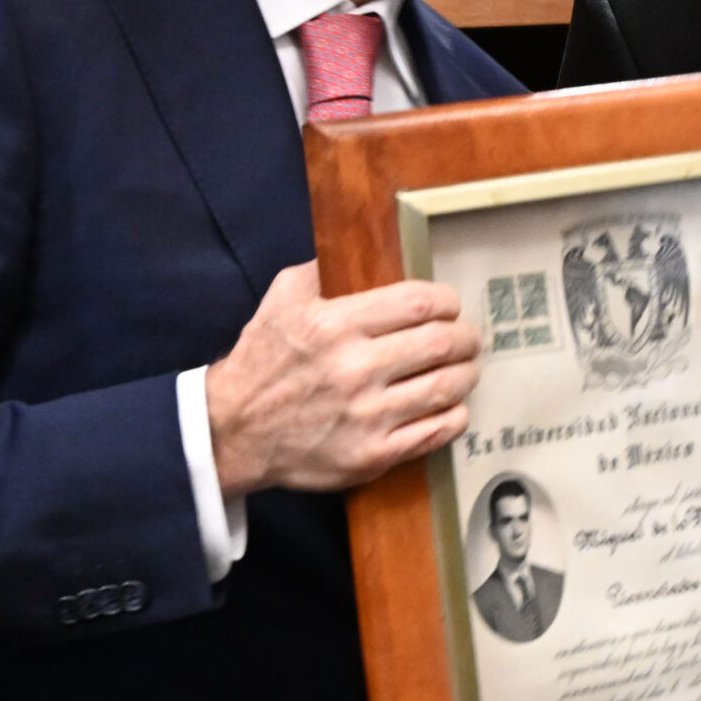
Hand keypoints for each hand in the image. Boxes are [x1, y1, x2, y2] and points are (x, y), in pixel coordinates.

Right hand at [206, 262, 483, 500]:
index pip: (418, 304)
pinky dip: (455, 415)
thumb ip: (318, 271)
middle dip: (466, 338)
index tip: (450, 306)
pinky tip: (451, 406)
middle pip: (441, 344)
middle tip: (468, 338)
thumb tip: (355, 246)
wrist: (232, 432)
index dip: (447, 302)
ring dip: (466, 374)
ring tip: (466, 368)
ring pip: (446, 388)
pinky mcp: (372, 455)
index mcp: (334, 325)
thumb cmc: (262, 363)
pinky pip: (436, 431)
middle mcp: (354, 369)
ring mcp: (366, 416)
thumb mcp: (279, 303)